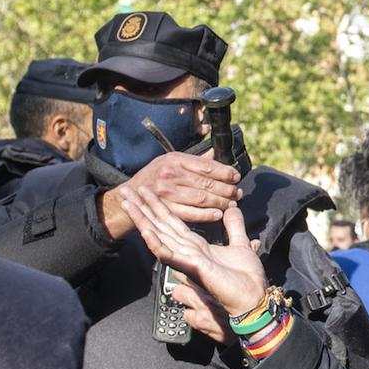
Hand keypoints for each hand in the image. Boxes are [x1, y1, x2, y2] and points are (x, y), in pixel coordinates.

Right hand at [99, 149, 241, 237]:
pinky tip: (218, 214)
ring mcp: (168, 193)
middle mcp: (171, 175)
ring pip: (202, 199)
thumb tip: (217, 153)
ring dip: (221, 202)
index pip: (207, 166)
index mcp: (176, 160)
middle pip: (207, 183)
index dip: (225, 172)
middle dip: (227, 189)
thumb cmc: (154, 175)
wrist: (131, 193)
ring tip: (232, 203)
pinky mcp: (165, 209)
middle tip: (238, 192)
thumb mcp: (171, 160)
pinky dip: (206, 215)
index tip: (236, 176)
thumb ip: (194, 161)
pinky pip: (191, 214)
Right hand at [118, 187, 264, 342]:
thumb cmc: (246, 279)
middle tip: (126, 192)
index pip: (173, 222)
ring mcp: (186, 260)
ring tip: (128, 204)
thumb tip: (233, 208)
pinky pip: (170, 255)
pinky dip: (157, 243)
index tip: (146, 192)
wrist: (252, 300)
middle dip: (143, 209)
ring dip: (142, 220)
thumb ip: (234, 227)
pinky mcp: (191, 269)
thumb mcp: (240, 245)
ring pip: (159, 237)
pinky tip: (146, 231)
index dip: (159, 206)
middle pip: (160, 226)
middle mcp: (187, 252)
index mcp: (197, 246)